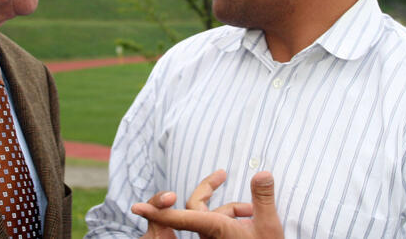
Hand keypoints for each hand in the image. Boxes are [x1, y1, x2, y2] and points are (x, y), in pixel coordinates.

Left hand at [132, 170, 282, 238]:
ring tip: (252, 210)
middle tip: (222, 173)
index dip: (157, 211)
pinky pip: (217, 223)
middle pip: (195, 204)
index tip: (136, 207)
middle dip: (207, 188)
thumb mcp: (269, 227)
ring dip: (230, 208)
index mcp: (214, 230)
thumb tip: (262, 172)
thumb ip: (263, 198)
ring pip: (210, 214)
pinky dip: (232, 217)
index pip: (180, 217)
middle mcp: (208, 235)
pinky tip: (250, 218)